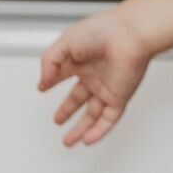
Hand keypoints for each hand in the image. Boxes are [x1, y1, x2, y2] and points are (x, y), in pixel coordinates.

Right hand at [36, 7, 153, 146]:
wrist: (129, 35)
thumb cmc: (102, 31)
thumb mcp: (63, 43)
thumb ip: (49, 63)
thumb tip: (43, 82)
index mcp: (81, 59)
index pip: (64, 74)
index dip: (52, 81)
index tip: (43, 87)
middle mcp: (95, 74)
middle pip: (79, 98)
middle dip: (68, 110)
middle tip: (58, 120)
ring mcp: (107, 87)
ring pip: (94, 114)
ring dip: (81, 128)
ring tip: (69, 141)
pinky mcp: (119, 96)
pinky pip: (109, 118)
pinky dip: (99, 131)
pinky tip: (88, 140)